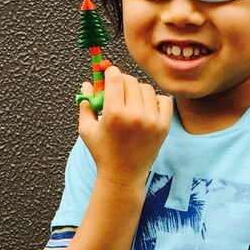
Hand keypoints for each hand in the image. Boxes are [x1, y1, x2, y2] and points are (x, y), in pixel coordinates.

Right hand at [78, 65, 172, 189]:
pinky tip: (145, 108)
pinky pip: (163, 99)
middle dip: (121, 82)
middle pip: (130, 80)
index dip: (110, 73)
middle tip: (117, 91)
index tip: (108, 76)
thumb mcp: (86, 129)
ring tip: (130, 103)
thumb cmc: (102, 152)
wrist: (123, 176)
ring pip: (146, 88)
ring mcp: (152, 120)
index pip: (115, 77)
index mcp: (114, 113)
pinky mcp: (163, 126)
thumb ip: (86, 103)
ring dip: (137, 91)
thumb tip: (88, 82)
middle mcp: (135, 115)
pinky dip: (155, 100)